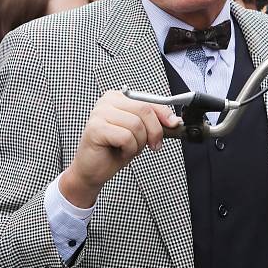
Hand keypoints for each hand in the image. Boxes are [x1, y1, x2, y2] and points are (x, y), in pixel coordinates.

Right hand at [60, 91, 180, 207]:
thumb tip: (175, 121)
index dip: (164, 113)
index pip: (148, 100)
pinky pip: (126, 137)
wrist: (93, 170)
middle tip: (154, 145)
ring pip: (136, 125)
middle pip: (144, 110)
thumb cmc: (116, 149)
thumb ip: (154, 122)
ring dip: (139, 143)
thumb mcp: (140, 132)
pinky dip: (129, 149)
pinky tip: (121, 152)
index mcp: (119, 97)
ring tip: (129, 149)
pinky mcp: (95, 128)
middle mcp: (108, 101)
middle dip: (154, 131)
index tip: (174, 124)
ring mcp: (99, 113)